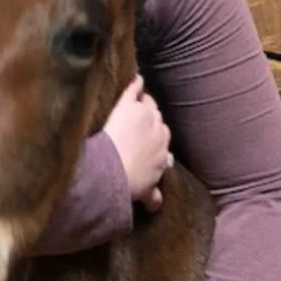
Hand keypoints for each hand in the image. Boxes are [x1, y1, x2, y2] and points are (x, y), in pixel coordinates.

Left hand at [103, 76, 170, 212]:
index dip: (154, 136)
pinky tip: (135, 78)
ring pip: (148, 104)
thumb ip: (153, 195)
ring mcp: (144, 116)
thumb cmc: (130, 184)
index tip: (148, 137)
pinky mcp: (128, 106)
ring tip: (136, 100)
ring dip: (142, 102)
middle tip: (141, 119)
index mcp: (163, 152)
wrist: (117, 171)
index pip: (163, 137)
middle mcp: (159, 131)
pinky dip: (134, 84)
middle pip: (157, 118)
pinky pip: (133, 90)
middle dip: (150, 118)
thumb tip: (156, 203)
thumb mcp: (146, 192)